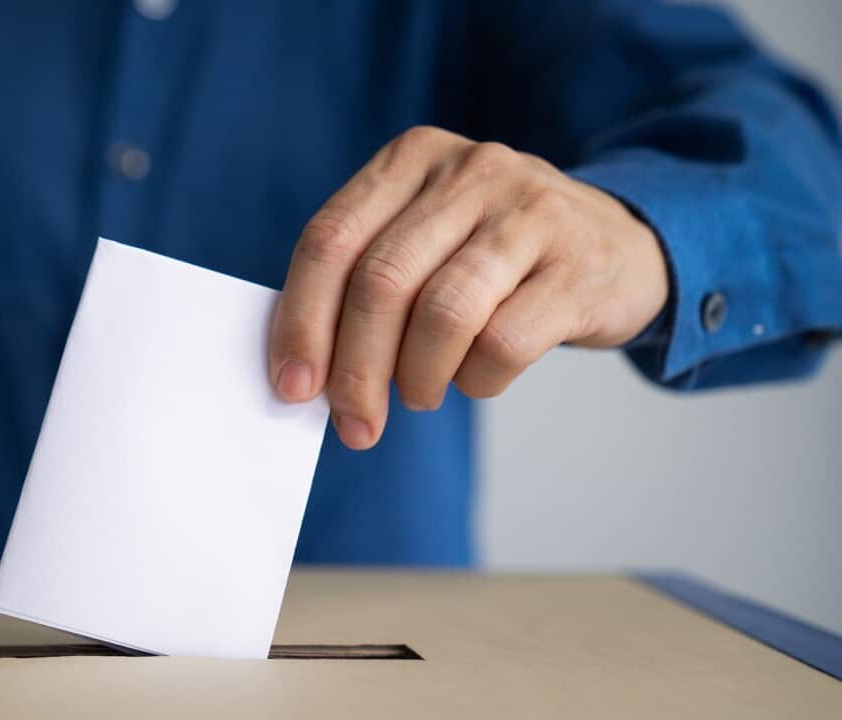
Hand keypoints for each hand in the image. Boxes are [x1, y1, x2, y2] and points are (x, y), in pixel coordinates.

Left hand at [269, 127, 667, 449]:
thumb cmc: (495, 256)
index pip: (330, 240)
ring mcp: (529, 211)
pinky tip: (477, 376)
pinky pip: (503, 343)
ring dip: (416, 377)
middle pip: (381, 281)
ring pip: (442, 314)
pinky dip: (477, 379)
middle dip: (355, 369)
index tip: (292, 386)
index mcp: (411, 157)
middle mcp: (469, 171)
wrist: (620, 244)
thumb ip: (363, 280)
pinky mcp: (576, 265)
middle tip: (353, 422)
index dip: (301, 321)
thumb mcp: (425, 236)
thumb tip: (303, 372)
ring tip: (419, 394)